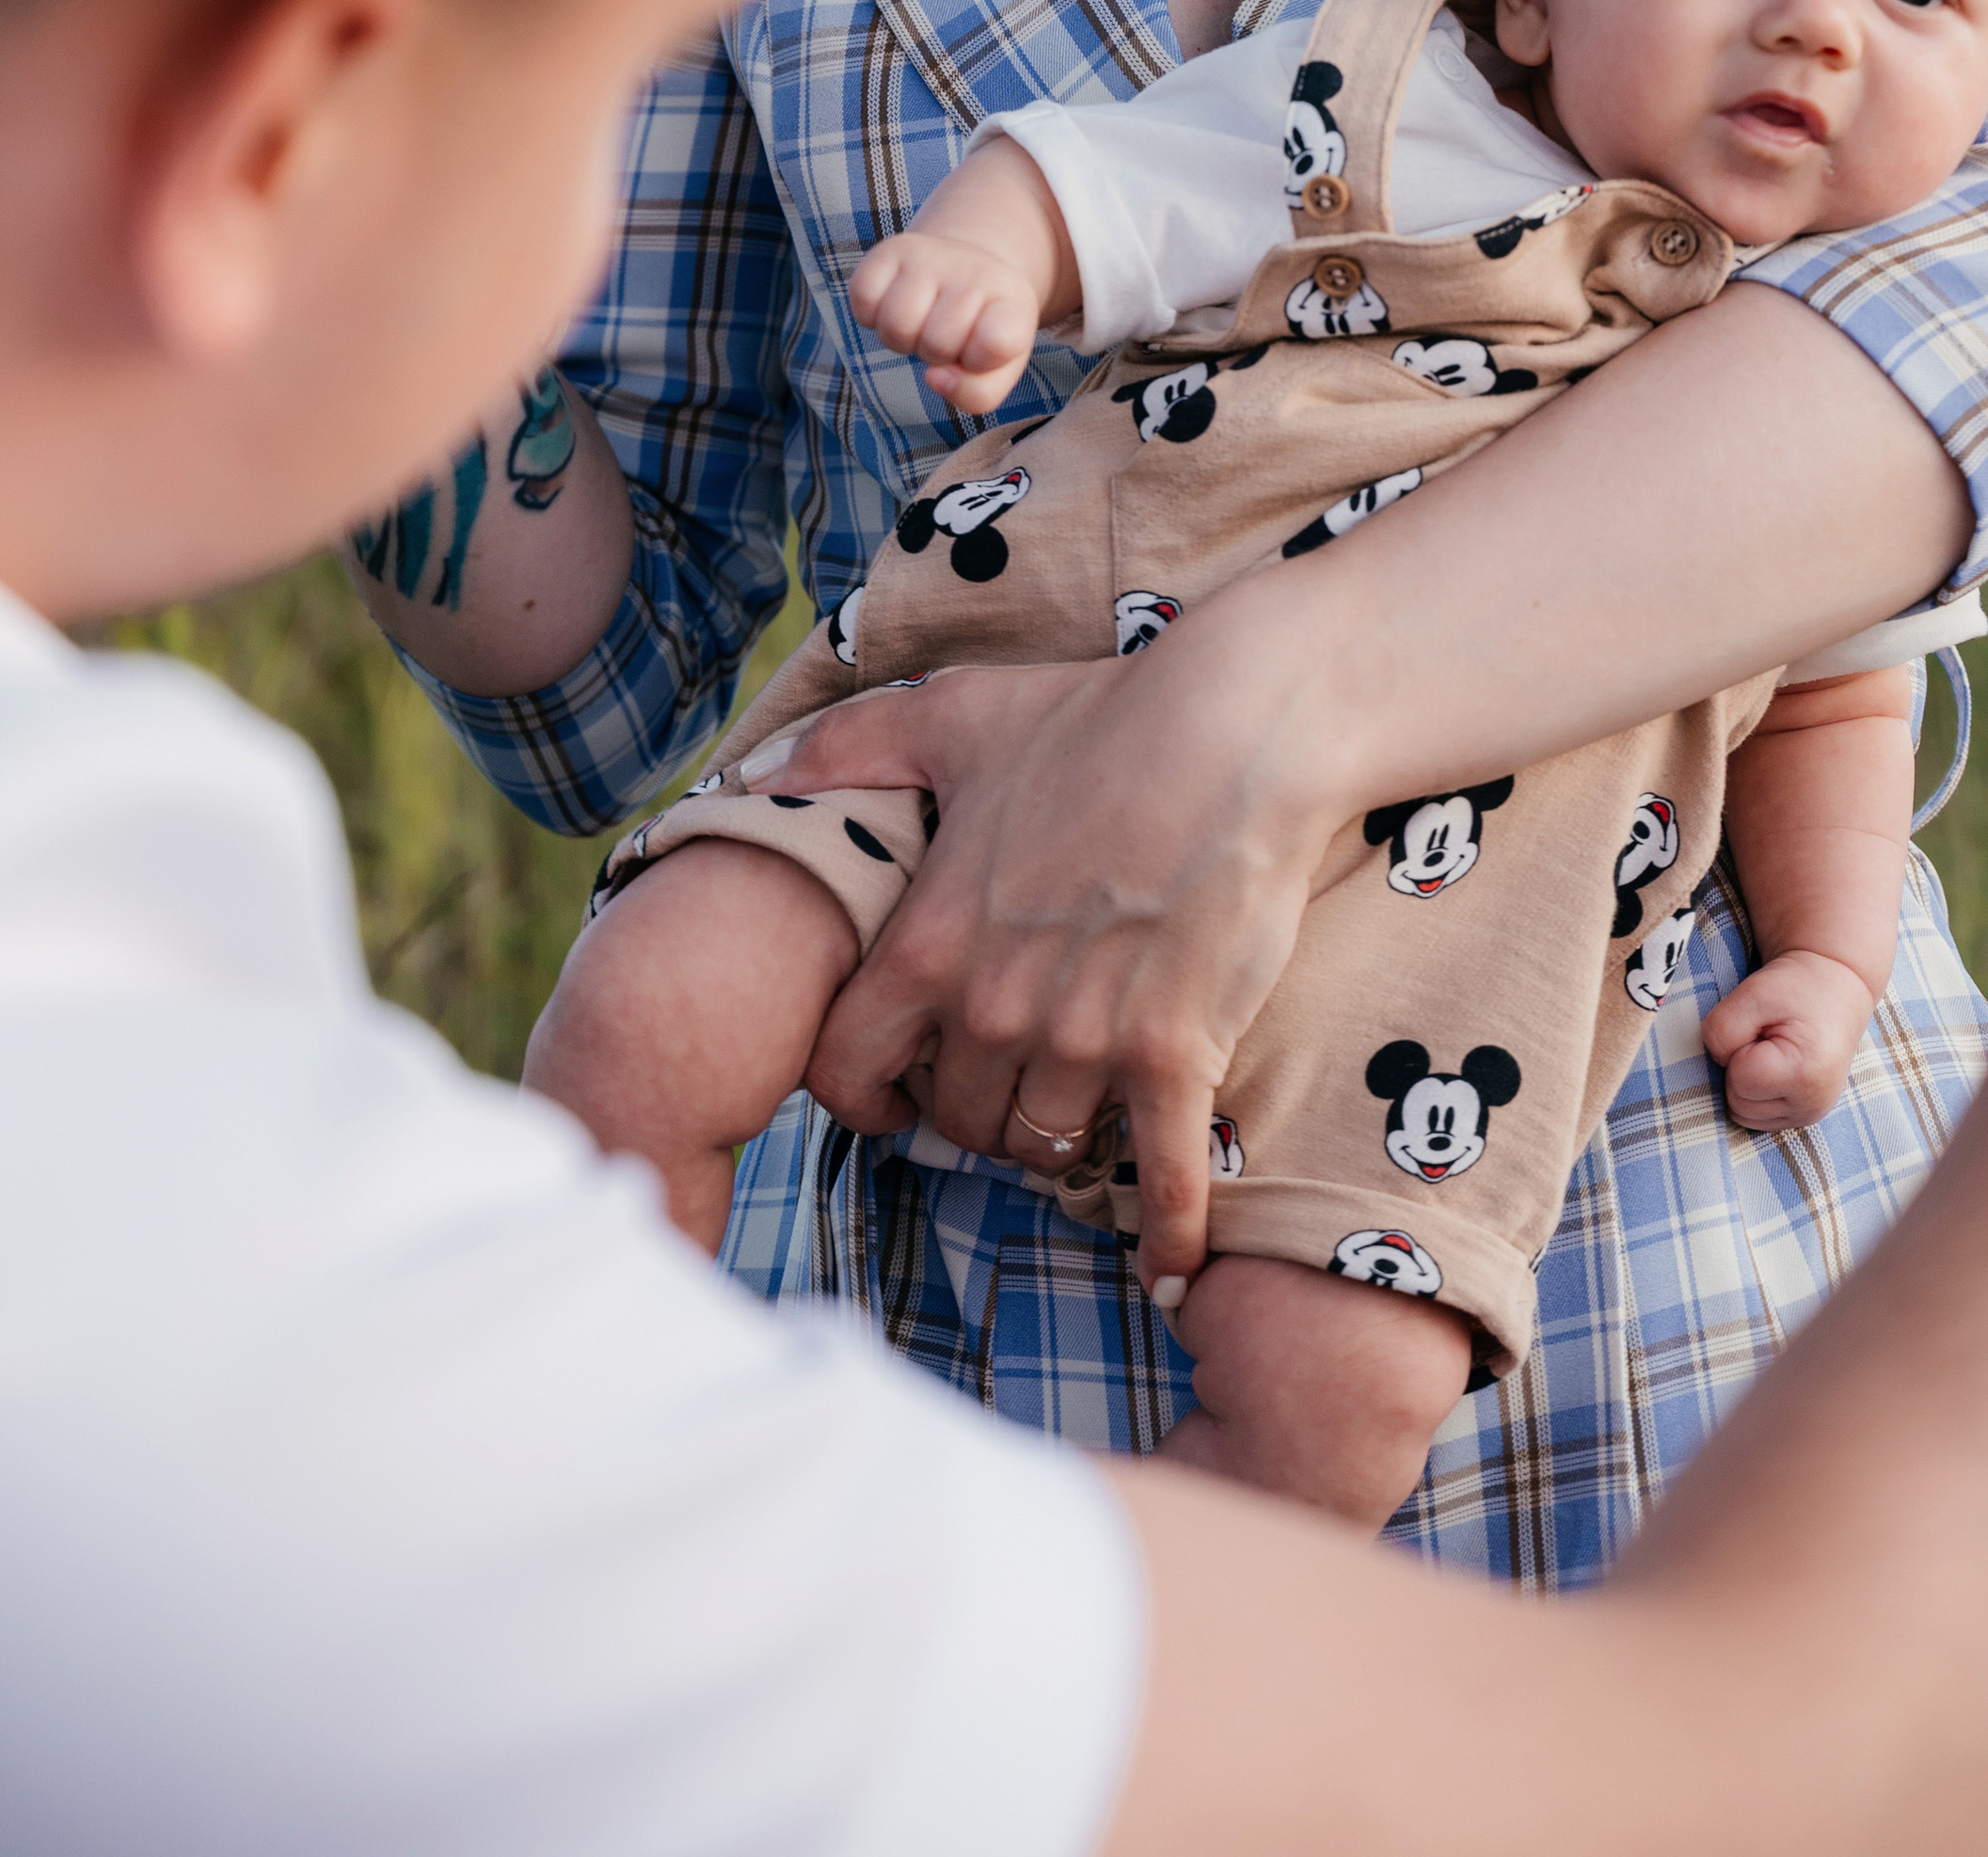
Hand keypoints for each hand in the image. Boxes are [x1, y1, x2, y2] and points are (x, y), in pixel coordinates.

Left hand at [750, 644, 1329, 1298]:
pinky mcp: (1177, 1052)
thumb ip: (844, 748)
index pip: (845, 1069)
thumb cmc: (1095, 717)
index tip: (890, 1097)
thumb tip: (751, 773)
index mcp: (928, 941)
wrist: (1237, 727)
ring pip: (1045, 1145)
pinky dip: (1169, 1233)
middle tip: (1001, 1089)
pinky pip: (1162, 1176)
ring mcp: (1087, 1036)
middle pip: (957, 1122)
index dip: (860, 1093)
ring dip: (1055, 1141)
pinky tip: (1173, 1271)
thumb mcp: (951, 715)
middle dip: (972, 1114)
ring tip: (1076, 1119)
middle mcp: (994, 1005)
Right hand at [846, 224, 1043, 412]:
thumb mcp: (998, 368)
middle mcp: (974, 271)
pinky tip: (893, 305)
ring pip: (896, 326)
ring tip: (920, 323)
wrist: (969, 266)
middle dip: (936, 354)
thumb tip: (934, 378)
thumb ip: (976, 393)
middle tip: (946, 335)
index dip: (979, 362)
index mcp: (1013, 303)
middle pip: (936, 344)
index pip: (995, 344)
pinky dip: (870, 315)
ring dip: (902, 340)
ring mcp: (930, 256)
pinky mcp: (889, 249)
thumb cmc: (982, 329)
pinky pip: (862, 298)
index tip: (980, 349)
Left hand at [1702, 946, 1879, 1131]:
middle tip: (1767, 1036)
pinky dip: (1755, 1093)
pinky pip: (1756, 1117)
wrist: (1836, 987)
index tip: (1762, 1026)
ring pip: (1743, 1114)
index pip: (1738, 1080)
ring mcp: (1810, 1115)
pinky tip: (1774, 1067)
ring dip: (1746, 1082)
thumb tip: (1716, 1065)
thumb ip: (1721, 1030)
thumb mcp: (1753, 995)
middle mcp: (1812, 1105)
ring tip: (1771, 1051)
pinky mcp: (1804, 1116)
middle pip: (1738, 1103)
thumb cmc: (1795, 988)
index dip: (1737, 1048)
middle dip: (1740, 1067)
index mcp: (1805, 1075)